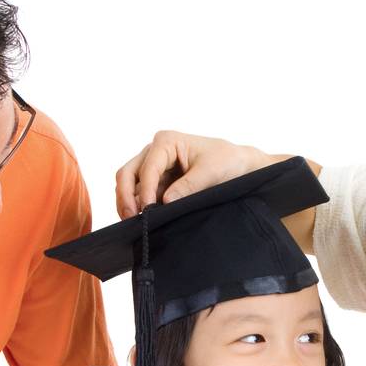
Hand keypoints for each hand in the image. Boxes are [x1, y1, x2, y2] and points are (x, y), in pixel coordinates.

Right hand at [115, 132, 279, 218]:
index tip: (149, 209)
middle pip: (127, 174)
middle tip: (131, 218)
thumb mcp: (211, 172)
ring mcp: (154, 168)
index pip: (147, 168)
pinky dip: (137, 207)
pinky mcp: (157, 183)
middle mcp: (154, 152)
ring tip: (135, 223)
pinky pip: (139, 195)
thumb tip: (165, 201)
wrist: (239, 167)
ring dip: (128, 204)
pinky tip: (141, 221)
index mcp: (166, 142)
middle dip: (125, 196)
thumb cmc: (227, 161)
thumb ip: (188, 186)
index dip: (145, 190)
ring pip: (129, 186)